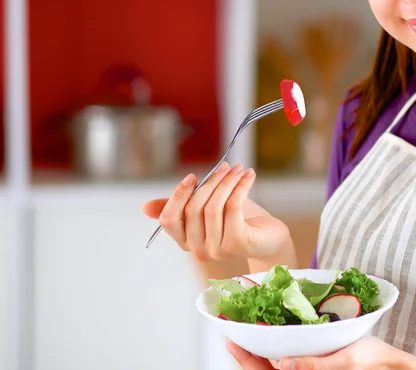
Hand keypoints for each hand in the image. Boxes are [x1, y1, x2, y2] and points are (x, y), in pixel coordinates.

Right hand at [142, 162, 291, 262]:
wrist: (270, 236)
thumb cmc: (238, 220)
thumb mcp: (207, 208)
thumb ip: (182, 205)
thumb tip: (145, 208)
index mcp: (186, 240)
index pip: (169, 220)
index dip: (178, 196)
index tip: (192, 176)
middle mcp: (199, 249)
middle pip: (193, 209)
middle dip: (210, 182)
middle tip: (226, 166)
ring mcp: (217, 250)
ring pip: (213, 207)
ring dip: (227, 182)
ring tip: (239, 169)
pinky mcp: (237, 244)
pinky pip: (233, 208)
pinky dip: (240, 187)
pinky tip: (249, 176)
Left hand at [226, 337, 415, 369]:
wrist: (392, 363)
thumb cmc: (373, 361)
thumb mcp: (346, 360)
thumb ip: (315, 364)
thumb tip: (282, 364)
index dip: (246, 359)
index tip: (230, 341)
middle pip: (265, 369)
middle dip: (246, 352)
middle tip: (229, 331)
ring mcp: (308, 369)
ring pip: (274, 363)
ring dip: (258, 348)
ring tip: (244, 328)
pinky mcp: (315, 362)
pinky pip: (288, 357)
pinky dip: (275, 346)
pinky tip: (272, 331)